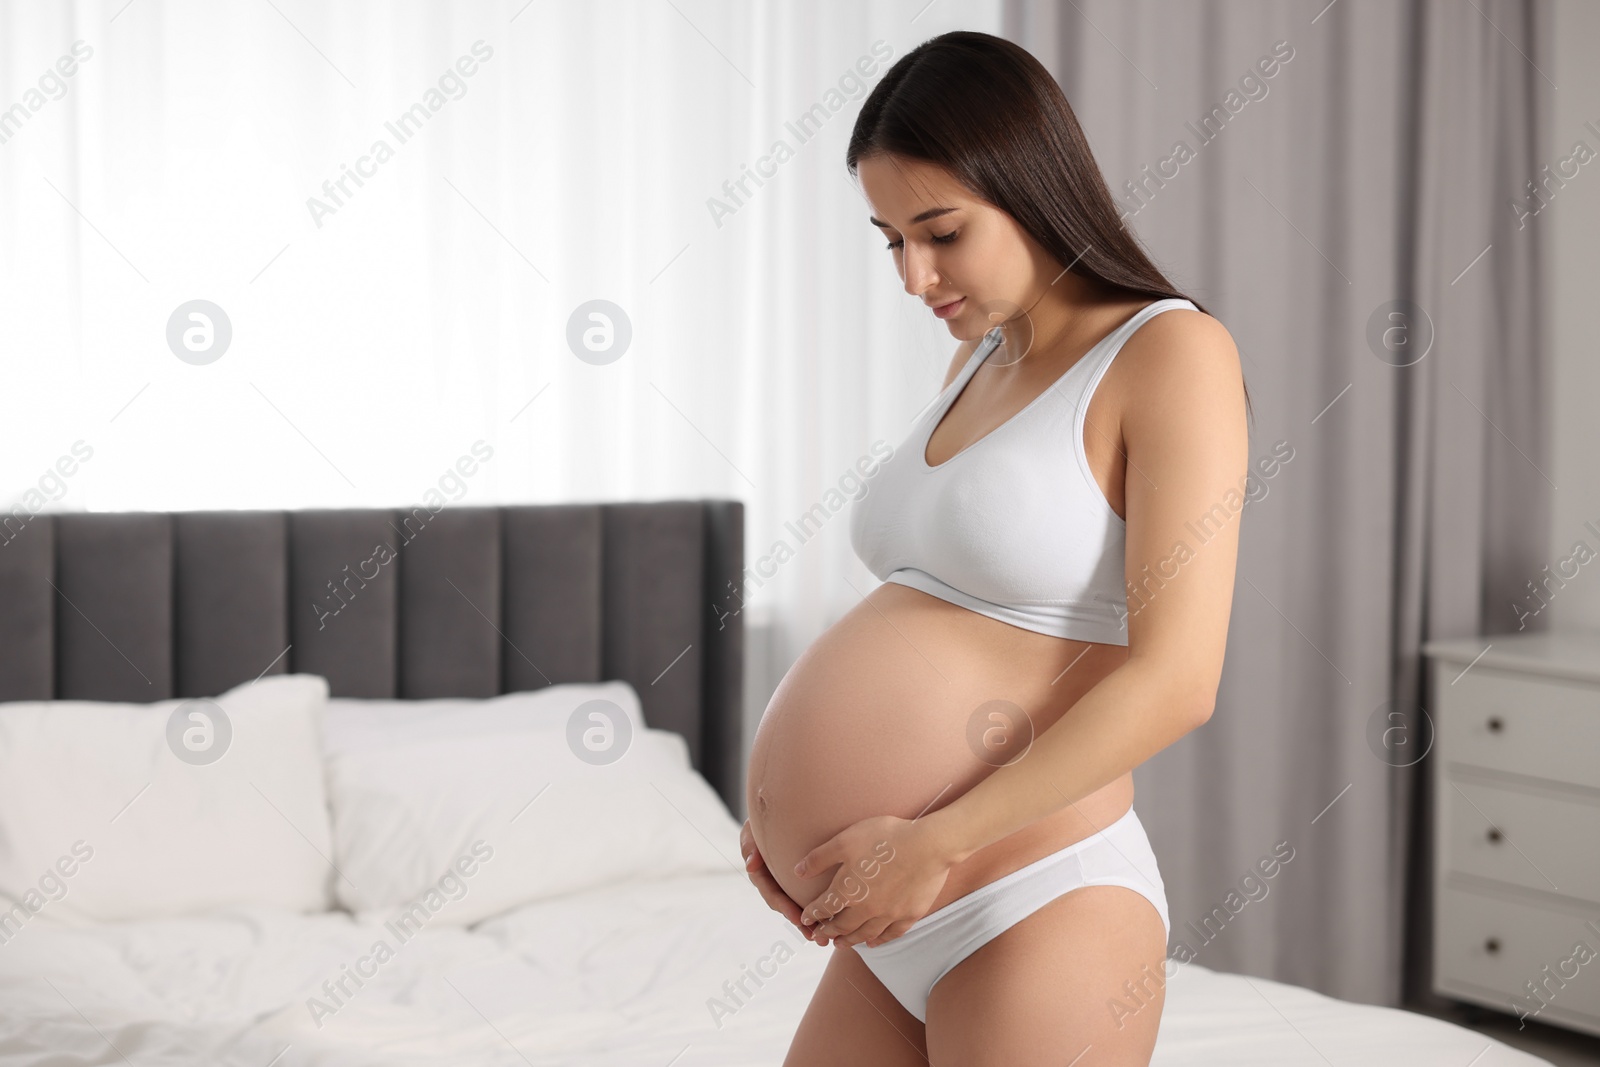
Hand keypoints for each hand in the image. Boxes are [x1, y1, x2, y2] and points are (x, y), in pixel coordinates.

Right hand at [740, 818, 829, 945]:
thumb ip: (749, 843)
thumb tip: (750, 865)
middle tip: (816, 936)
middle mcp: (774, 880)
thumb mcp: (753, 828)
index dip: (784, 906)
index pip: (771, 892)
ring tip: (825, 938)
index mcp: (762, 872)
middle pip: (787, 906)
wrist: (789, 808)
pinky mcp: (804, 878)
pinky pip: (811, 895)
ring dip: (811, 922)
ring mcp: (787, 881)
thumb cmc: (767, 817)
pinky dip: (821, 908)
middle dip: (801, 922)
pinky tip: (835, 919)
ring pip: (800, 905)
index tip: (797, 918)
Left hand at [793, 814, 954, 948]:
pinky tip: (873, 942)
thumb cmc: (886, 838)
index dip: (812, 915)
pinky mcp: (909, 915)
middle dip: (828, 932)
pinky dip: (879, 940)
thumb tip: (797, 871)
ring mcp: (889, 915)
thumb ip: (819, 858)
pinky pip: (890, 934)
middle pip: (842, 926)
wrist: (929, 845)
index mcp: (847, 890)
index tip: (805, 920)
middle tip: (820, 937)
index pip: (824, 908)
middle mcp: (865, 908)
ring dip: (849, 941)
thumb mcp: (845, 840)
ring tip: (841, 944)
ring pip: (864, 934)